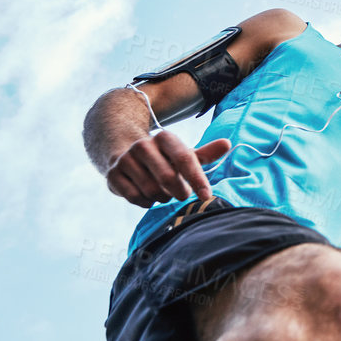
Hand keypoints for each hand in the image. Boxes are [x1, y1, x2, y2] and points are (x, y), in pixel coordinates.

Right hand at [106, 132, 230, 208]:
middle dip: (179, 191)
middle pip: (168, 177)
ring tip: (163, 191)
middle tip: (181, 193)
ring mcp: (126, 159)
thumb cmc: (163, 159)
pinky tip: (148, 195)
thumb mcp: (184, 154)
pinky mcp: (113, 174)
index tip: (206, 196)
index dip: (197, 179)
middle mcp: (143, 145)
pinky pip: (136, 197)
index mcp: (165, 138)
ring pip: (151, 190)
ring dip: (162, 197)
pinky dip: (146, 202)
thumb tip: (227, 144)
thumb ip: (205, 153)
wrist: (125, 154)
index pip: (185, 158)